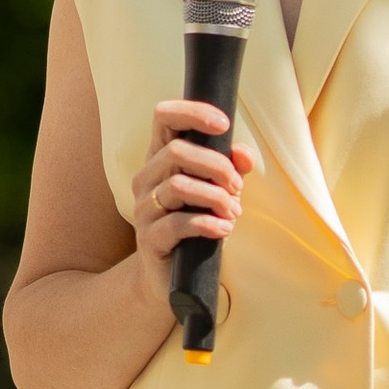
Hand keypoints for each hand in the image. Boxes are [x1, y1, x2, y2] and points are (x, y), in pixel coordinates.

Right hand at [128, 96, 254, 307]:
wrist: (174, 276)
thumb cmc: (196, 222)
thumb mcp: (219, 190)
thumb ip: (231, 168)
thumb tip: (244, 154)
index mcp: (160, 157)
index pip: (163, 117)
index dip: (193, 113)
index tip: (224, 125)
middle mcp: (146, 178)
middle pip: (176, 152)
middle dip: (216, 166)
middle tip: (237, 187)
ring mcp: (144, 208)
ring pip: (178, 186)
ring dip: (215, 197)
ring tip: (233, 212)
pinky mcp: (149, 238)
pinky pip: (178, 224)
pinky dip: (208, 224)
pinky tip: (225, 230)